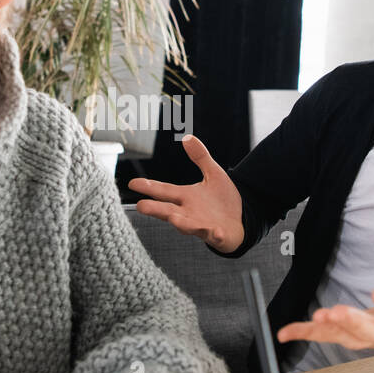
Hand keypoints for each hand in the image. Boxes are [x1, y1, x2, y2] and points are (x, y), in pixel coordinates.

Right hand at [128, 135, 244, 253]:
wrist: (240, 222)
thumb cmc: (222, 201)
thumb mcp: (213, 174)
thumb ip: (201, 157)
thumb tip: (188, 137)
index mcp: (186, 197)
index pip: (164, 191)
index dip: (149, 187)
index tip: (133, 183)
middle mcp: (189, 213)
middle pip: (168, 210)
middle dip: (155, 209)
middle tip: (140, 206)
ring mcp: (202, 225)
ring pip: (188, 226)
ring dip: (181, 223)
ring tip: (174, 218)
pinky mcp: (218, 234)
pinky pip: (214, 235)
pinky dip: (214, 234)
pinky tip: (216, 231)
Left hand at [277, 246, 373, 351]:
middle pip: (371, 331)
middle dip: (353, 323)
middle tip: (334, 314)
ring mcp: (368, 334)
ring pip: (347, 336)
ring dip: (328, 330)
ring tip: (311, 321)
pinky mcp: (349, 332)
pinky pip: (324, 336)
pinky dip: (304, 334)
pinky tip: (284, 332)